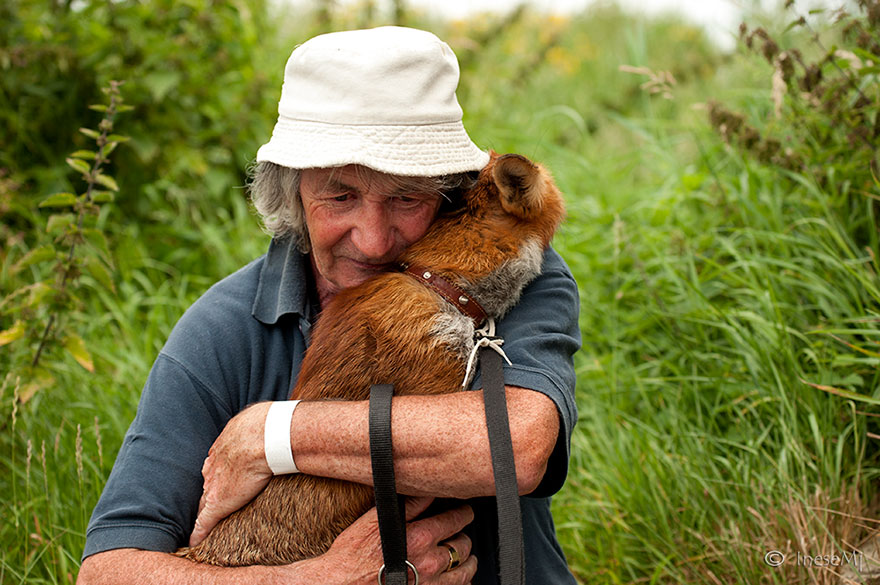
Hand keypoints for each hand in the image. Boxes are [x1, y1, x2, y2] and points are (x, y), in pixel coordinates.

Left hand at [189, 402, 272, 546]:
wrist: (265, 438)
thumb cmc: (267, 425)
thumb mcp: (259, 417)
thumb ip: (260, 423)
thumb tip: (275, 419)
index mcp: (223, 448)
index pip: (216, 465)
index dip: (218, 473)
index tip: (222, 478)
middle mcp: (214, 466)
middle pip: (208, 482)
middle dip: (209, 489)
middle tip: (212, 499)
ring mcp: (214, 485)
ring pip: (204, 501)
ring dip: (204, 509)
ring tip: (203, 520)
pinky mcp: (218, 503)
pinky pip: (203, 522)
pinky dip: (198, 533)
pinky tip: (194, 542)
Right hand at [315, 496, 477, 584]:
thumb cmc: (351, 556)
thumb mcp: (375, 521)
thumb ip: (405, 505)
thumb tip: (425, 489)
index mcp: (419, 538)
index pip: (456, 518)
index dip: (463, 512)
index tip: (463, 510)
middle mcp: (429, 563)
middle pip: (463, 544)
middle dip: (463, 536)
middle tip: (460, 534)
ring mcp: (430, 584)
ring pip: (465, 571)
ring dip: (467, 562)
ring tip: (465, 557)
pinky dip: (460, 583)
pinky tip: (455, 578)